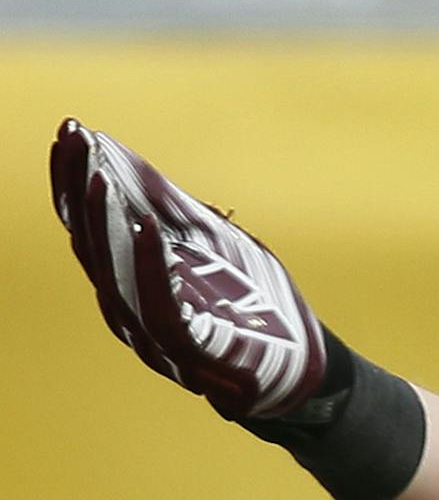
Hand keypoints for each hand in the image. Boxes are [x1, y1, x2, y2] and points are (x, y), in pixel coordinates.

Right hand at [49, 120, 325, 419]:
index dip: (74, 181)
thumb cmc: (260, 304)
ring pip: (116, 281)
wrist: (310, 369)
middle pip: (91, 249)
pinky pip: (160, 311)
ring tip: (97, 176)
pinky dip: (149, 269)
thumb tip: (126, 151)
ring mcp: (160, 339)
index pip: (91, 227)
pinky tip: (146, 228)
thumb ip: (175, 208)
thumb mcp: (218, 243)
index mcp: (135, 284)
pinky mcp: (194, 358)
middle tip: (70, 139)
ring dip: (104, 225)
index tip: (68, 130)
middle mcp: (135, 313)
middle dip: (78, 193)